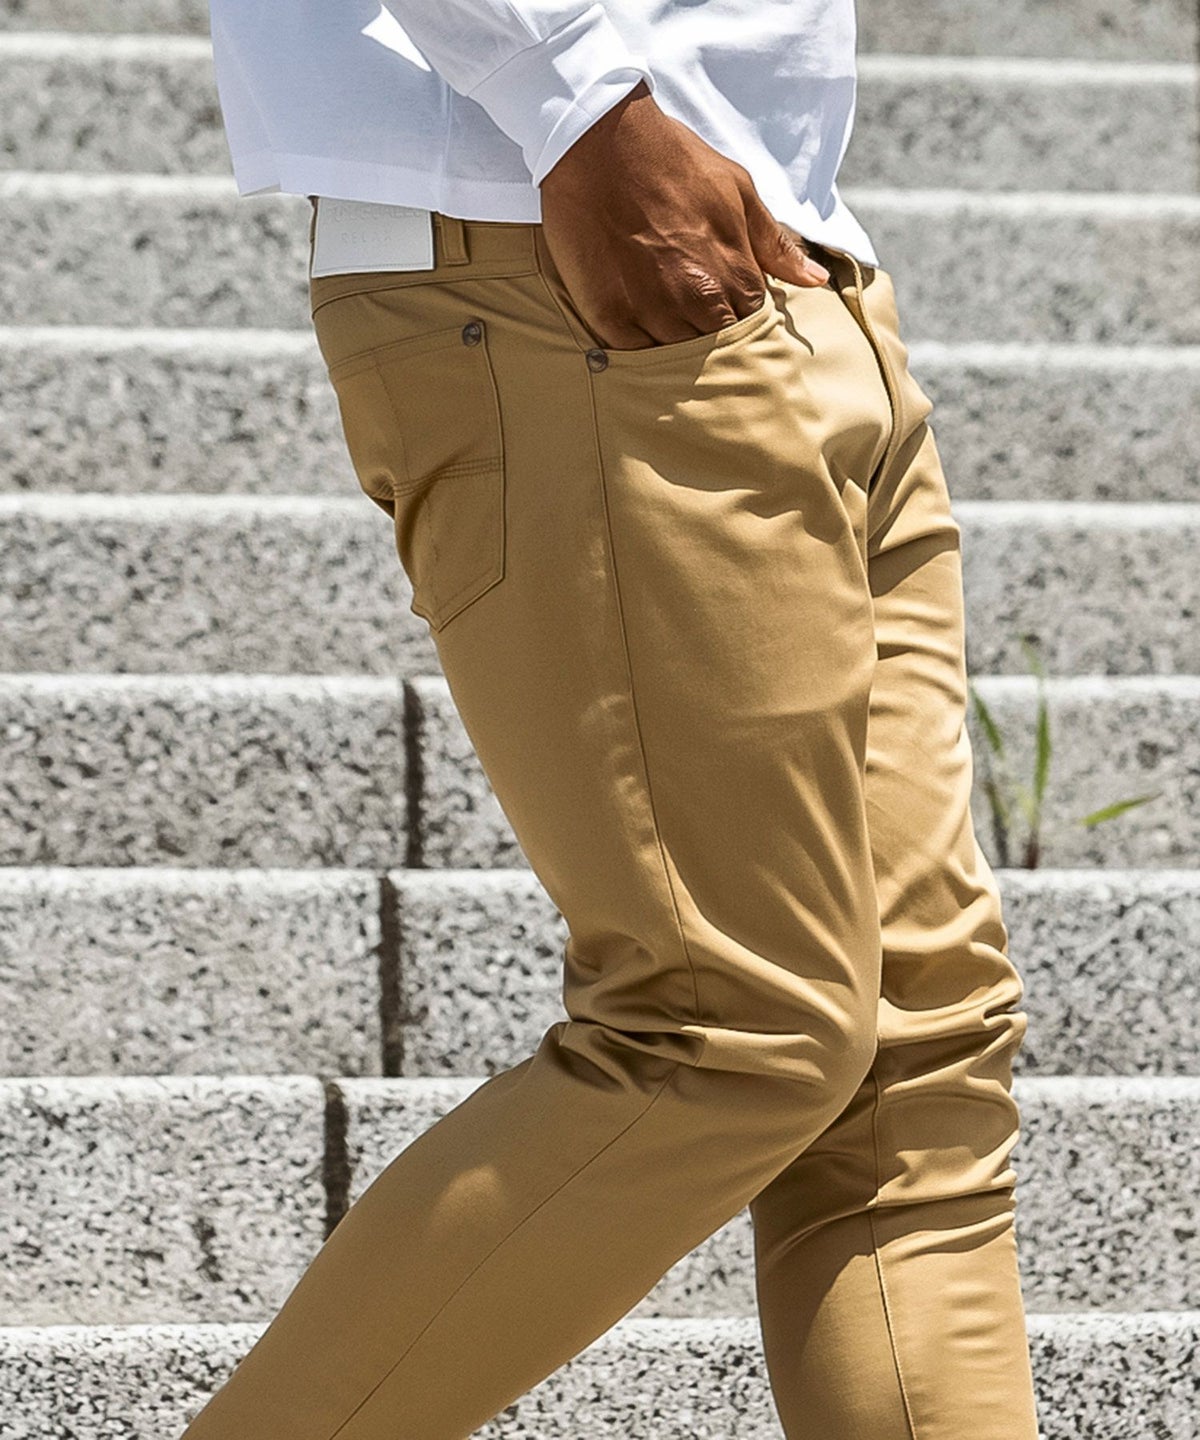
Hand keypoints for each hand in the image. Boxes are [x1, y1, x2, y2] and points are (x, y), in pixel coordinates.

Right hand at [538, 80, 829, 350]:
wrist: (599, 145)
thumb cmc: (672, 163)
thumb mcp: (737, 191)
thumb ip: (775, 244)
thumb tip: (816, 280)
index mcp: (733, 273)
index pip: (753, 326)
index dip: (741, 317)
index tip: (727, 303)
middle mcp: (696, 300)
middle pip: (717, 350)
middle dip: (711, 335)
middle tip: (692, 307)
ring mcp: (652, 312)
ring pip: (676, 359)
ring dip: (675, 343)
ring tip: (662, 309)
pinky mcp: (611, 318)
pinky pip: (634, 356)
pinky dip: (638, 346)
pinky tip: (636, 317)